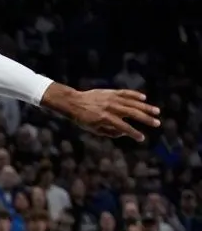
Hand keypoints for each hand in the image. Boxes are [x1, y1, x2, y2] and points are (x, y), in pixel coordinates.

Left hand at [45, 87, 159, 141]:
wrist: (74, 102)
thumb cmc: (83, 119)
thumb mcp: (93, 129)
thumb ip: (109, 132)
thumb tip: (124, 133)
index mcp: (105, 118)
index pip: (123, 127)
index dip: (133, 133)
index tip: (142, 138)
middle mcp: (111, 107)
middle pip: (132, 113)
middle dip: (146, 119)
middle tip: (157, 123)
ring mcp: (112, 98)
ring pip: (132, 102)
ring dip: (146, 107)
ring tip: (156, 112)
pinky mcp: (111, 92)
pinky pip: (126, 93)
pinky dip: (135, 95)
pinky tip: (144, 98)